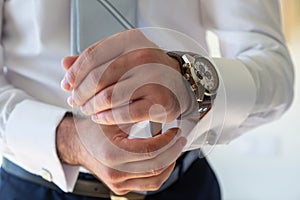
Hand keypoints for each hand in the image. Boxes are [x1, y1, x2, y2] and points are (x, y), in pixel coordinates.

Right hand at [56, 114, 185, 194]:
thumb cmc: (92, 129)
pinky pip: (148, 184)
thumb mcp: (111, 116)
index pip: (151, 151)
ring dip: (169, 163)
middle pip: (156, 167)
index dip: (168, 140)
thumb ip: (133, 113)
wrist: (76, 144)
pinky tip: (164, 159)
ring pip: (155, 180)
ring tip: (174, 148)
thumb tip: (160, 108)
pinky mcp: (120, 188)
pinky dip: (160, 172)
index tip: (175, 131)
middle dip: (173, 151)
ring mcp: (118, 184)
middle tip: (180, 139)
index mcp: (112, 154)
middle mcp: (115, 173)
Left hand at [61, 29, 191, 124]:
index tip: (67, 84)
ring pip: (108, 96)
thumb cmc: (147, 70)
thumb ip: (95, 59)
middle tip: (75, 101)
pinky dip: (106, 118)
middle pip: (97, 77)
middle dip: (80, 92)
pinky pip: (122, 113)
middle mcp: (143, 56)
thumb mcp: (122, 56)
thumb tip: (65, 64)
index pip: (92, 56)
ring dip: (91, 106)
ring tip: (87, 110)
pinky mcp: (158, 101)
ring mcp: (152, 79)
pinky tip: (100, 118)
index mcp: (131, 40)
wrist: (180, 82)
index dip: (75, 72)